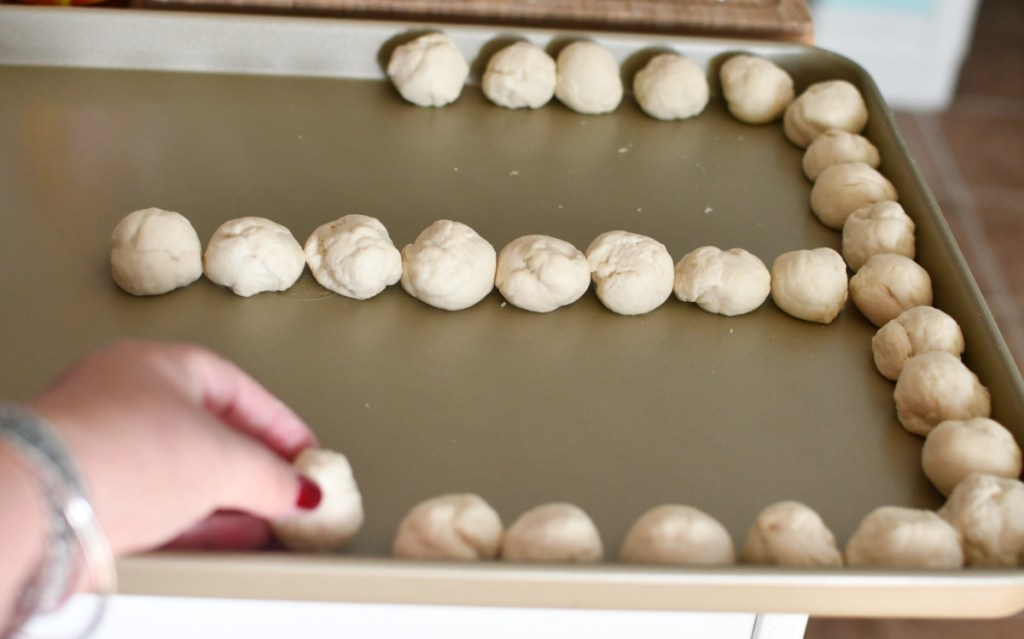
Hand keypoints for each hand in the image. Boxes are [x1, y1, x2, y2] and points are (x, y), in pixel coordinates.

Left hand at [28, 340, 317, 554]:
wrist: (46, 501)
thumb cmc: (120, 450)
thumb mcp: (226, 460)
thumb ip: (273, 476)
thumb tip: (297, 490)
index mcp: (157, 364)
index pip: (238, 388)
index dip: (280, 423)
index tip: (306, 453)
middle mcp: (125, 399)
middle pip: (210, 430)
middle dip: (257, 464)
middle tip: (289, 487)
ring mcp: (105, 448)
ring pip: (184, 472)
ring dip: (231, 497)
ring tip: (267, 516)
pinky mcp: (92, 496)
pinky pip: (162, 504)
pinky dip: (201, 519)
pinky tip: (231, 534)